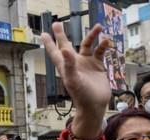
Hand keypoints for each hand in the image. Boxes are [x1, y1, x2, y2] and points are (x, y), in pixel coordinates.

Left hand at [42, 23, 110, 138]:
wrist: (94, 105)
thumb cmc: (81, 95)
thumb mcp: (73, 79)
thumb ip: (68, 64)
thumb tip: (64, 49)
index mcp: (65, 66)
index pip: (55, 52)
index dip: (49, 43)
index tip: (43, 34)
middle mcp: (74, 63)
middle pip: (66, 45)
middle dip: (61, 35)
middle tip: (57, 24)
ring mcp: (86, 64)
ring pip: (87, 45)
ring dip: (92, 36)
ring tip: (98, 26)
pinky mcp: (97, 66)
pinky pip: (100, 52)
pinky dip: (103, 46)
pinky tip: (107, 42)